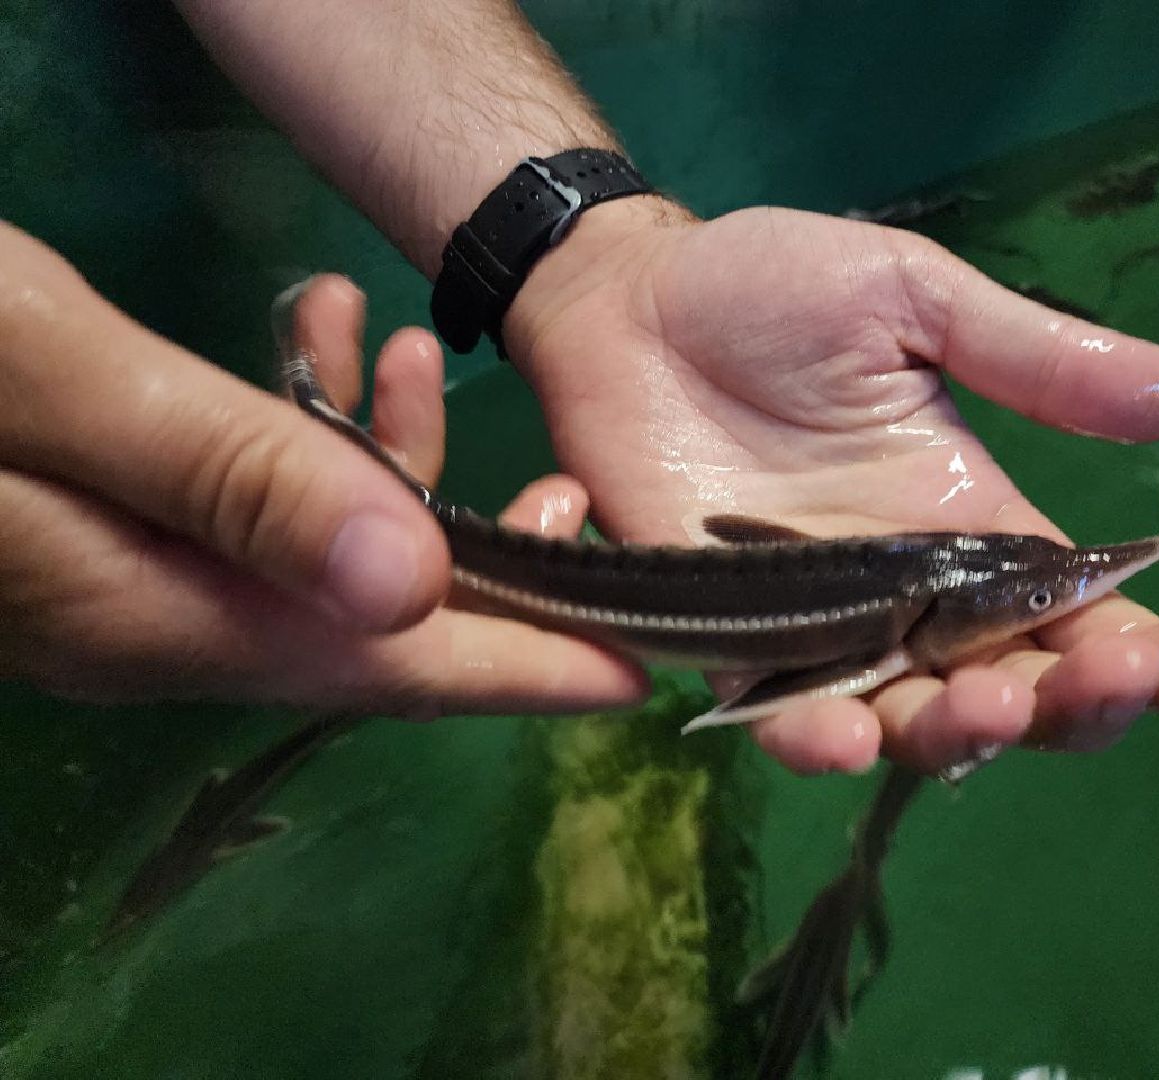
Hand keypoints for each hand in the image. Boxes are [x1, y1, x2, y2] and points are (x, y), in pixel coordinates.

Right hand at [0, 222, 643, 713]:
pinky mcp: (115, 524)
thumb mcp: (53, 380)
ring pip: (318, 551)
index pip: (383, 667)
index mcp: (147, 612)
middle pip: (369, 622)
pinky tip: (323, 345)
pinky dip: (309, 434)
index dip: (520, 673)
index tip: (638, 671)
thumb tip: (412, 586)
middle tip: (568, 492)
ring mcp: (127, 580)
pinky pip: (253, 505)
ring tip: (407, 350)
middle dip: (487, 565)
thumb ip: (229, 478)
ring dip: (391, 462)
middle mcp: (147, 622)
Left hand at [504, 200, 1158, 774]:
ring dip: (961, 735)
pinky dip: (816, 737)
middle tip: (1098, 679)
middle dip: (1073, 706)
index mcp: (973, 524)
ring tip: (991, 708)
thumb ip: (1031, 357)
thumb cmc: (773, 291)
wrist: (632, 301)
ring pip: (911, 723)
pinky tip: (847, 737)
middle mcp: (911, 597)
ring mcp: (820, 627)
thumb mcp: (915, 301)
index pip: (1083, 612)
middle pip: (1017, 690)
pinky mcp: (727, 640)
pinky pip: (780, 713)